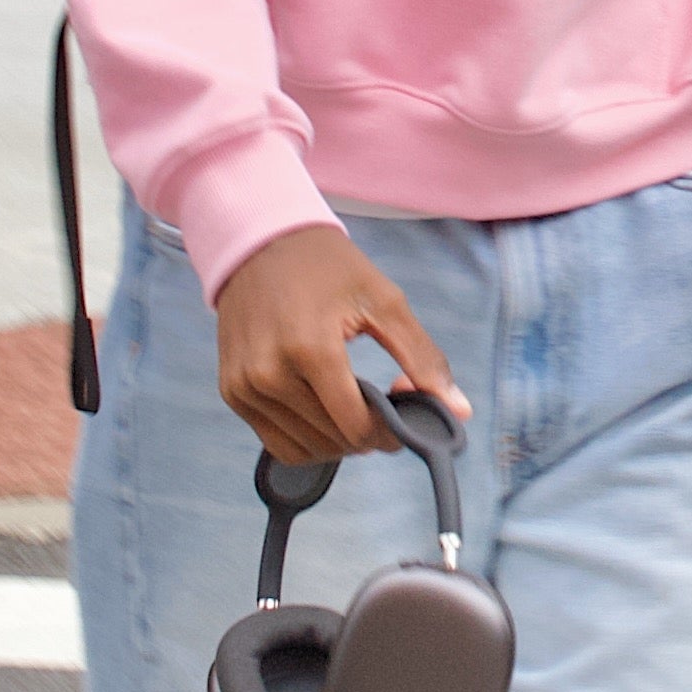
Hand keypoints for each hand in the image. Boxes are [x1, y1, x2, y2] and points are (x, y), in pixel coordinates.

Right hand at [216, 225, 466, 466]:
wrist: (259, 243)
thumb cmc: (327, 268)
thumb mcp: (383, 301)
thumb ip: (422, 358)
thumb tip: (459, 413)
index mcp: (309, 349)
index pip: (357, 426)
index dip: (390, 432)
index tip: (403, 414)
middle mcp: (269, 373)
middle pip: (335, 441)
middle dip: (369, 434)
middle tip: (383, 406)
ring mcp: (244, 386)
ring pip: (306, 449)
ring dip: (340, 441)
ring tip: (354, 407)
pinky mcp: (232, 392)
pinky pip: (278, 443)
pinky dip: (309, 440)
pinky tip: (326, 413)